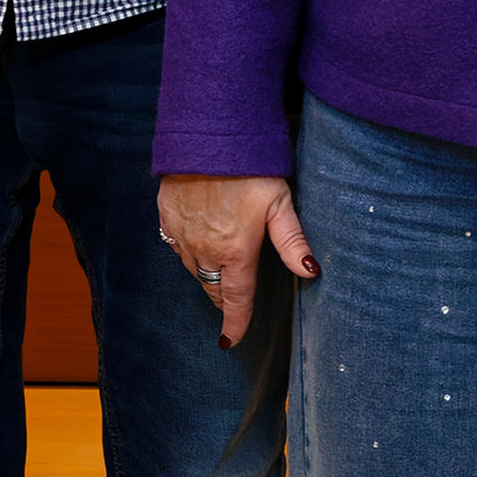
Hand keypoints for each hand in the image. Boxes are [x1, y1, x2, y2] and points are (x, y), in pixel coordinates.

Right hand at [158, 171, 316, 348]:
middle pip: (213, 288)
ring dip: (207, 276)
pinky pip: (176, 247)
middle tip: (231, 305)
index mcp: (235, 251)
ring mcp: (182, 235)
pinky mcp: (166, 218)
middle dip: (222, 300)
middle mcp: (205, 250)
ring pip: (194, 269)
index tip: (231, 340)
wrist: (205, 136)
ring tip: (219, 273)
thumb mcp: (280, 203)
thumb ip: (292, 241)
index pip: (235, 299)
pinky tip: (198, 244)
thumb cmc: (249, 167)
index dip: (235, 323)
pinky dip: (188, 253)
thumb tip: (310, 272)